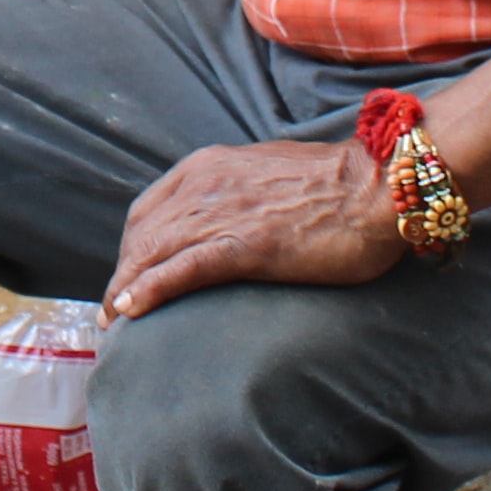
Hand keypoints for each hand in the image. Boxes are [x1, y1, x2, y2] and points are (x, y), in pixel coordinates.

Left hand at [102, 133, 402, 319]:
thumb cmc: (339, 184)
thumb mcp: (271, 174)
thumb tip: (233, 218)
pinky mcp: (245, 246)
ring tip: (110, 324)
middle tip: (112, 312)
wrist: (379, 185)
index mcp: (210, 166)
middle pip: (142, 236)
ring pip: (153, 254)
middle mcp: (206, 186)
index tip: (128, 275)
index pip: (150, 210)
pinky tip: (130, 311)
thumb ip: (241, 191)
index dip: (133, 246)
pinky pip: (182, 270)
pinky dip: (149, 291)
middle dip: (122, 274)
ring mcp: (223, 215)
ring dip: (124, 290)